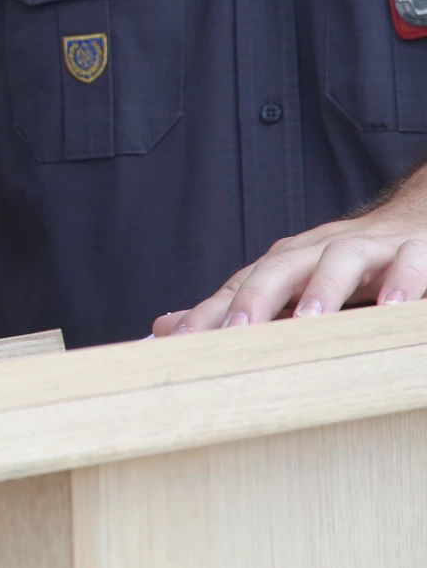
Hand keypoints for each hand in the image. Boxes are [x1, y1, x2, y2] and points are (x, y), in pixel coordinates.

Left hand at [152, 193, 426, 334]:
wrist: (413, 224)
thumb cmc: (342, 266)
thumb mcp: (288, 286)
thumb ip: (233, 309)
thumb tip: (164, 329)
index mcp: (284, 263)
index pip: (240, 285)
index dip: (210, 312)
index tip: (182, 343)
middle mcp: (318, 250)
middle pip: (279, 267)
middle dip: (255, 298)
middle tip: (236, 333)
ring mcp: (367, 249)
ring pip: (339, 259)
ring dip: (323, 287)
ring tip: (309, 320)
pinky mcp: (414, 252)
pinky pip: (410, 262)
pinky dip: (403, 280)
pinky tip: (393, 307)